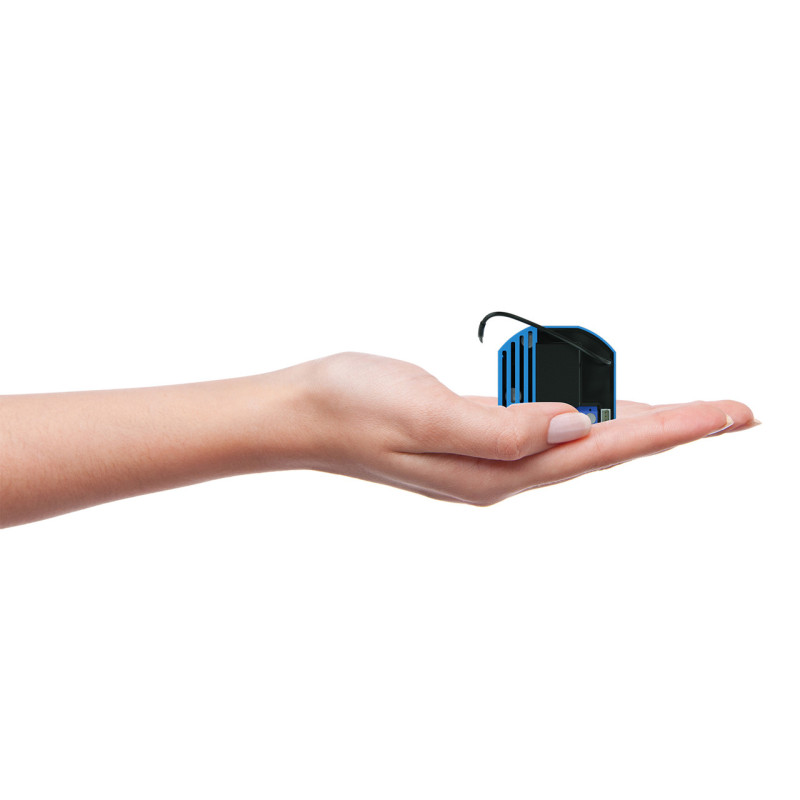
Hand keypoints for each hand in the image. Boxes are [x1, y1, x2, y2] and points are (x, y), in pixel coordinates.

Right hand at [290, 352, 757, 504]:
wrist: (301, 412)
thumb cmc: (352, 406)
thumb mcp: (423, 414)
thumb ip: (501, 429)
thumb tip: (577, 427)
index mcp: (497, 469)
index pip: (604, 448)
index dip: (672, 429)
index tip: (731, 414)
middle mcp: (501, 470)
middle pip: (606, 448)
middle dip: (673, 429)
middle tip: (734, 412)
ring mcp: (488, 456)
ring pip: (581, 439)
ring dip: (637, 423)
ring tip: (689, 412)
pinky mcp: (474, 436)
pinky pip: (547, 426)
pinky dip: (587, 414)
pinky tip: (601, 407)